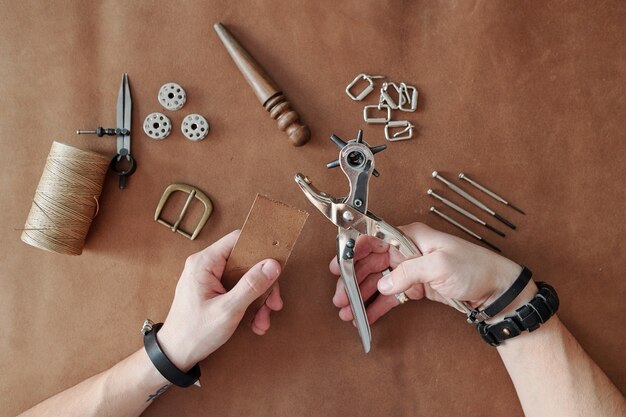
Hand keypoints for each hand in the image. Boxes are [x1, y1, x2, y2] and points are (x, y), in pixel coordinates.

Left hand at [157, 230, 282, 370]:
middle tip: (274, 303)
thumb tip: (273, 264)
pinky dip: (249, 305)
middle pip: (246, 262)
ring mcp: (209, 278)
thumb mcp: (228, 309)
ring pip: (245, 278)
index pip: (238, 239)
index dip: (260, 248)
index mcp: (205, 262)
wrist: (175, 355)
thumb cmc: (195, 332)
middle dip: (263, 284)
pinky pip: (238, 290)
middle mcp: (206, 265)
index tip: (277, 263)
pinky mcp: (213, 290)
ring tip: (262, 321)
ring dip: (258, 299)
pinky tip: (254, 323)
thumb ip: (251, 285)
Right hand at [330, 222, 535, 324]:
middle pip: (370, 263)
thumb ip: (408, 272)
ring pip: (377, 281)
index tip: (339, 266)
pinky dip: (376, 306)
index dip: (353, 251)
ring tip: (347, 312)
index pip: (373, 239)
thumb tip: (383, 282)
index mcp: (410, 236)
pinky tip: (365, 317)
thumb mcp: (439, 265)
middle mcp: (406, 250)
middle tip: (340, 297)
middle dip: (353, 281)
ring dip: (360, 296)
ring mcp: (410, 270)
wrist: (496, 289)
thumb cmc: (474, 268)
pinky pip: (390, 296)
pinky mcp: (416, 287)